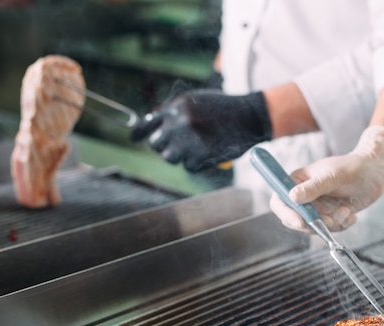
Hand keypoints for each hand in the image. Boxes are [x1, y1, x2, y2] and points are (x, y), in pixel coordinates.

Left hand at [130, 89, 271, 171]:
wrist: (250, 116)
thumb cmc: (223, 108)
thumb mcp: (196, 100)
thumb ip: (174, 111)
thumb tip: (150, 124)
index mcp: (177, 106)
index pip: (148, 122)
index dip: (139, 132)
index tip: (134, 138)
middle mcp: (180, 122)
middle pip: (156, 144)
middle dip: (164, 147)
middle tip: (179, 145)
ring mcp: (190, 140)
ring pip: (170, 157)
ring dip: (181, 156)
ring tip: (198, 147)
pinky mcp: (201, 155)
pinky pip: (188, 166)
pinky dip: (197, 163)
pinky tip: (210, 152)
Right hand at [270, 126, 383, 231]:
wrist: (375, 173)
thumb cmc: (354, 167)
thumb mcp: (333, 176)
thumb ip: (314, 187)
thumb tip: (292, 197)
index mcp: (297, 181)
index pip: (279, 201)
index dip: (286, 213)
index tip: (301, 221)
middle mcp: (303, 196)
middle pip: (295, 219)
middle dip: (314, 223)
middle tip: (332, 220)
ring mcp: (316, 207)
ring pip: (314, 228)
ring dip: (332, 224)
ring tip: (346, 211)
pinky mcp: (329, 216)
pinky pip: (329, 229)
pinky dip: (341, 225)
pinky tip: (351, 214)